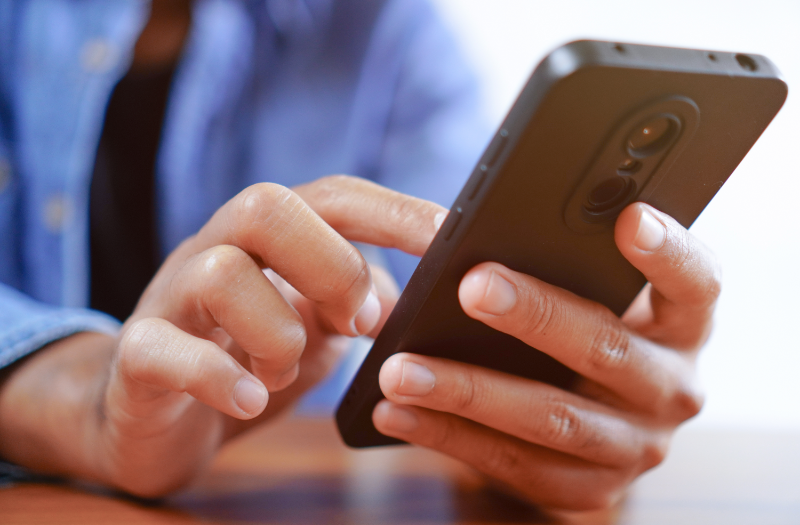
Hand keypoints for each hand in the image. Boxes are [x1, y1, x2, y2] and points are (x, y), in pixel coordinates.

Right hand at [0, 175, 442, 496]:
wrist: (156, 415)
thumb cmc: (246, 357)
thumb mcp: (315, 325)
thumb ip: (356, 299)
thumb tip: (407, 294)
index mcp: (267, 239)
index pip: (333, 197)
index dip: (394, 212)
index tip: (450, 236)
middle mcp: (216, 250)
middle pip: (266, 206)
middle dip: (331, 265)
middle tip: (360, 323)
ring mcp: (171, 299)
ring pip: (219, 273)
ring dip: (277, 333)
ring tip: (285, 371)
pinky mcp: (138, 357)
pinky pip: (164, 350)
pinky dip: (220, 379)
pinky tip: (250, 400)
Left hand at [373, 202, 717, 510]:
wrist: (592, 416)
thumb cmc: (583, 328)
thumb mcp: (594, 292)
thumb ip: (567, 262)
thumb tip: (480, 231)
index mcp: (682, 325)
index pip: (696, 282)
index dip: (668, 252)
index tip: (630, 218)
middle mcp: (672, 387)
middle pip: (608, 348)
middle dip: (536, 317)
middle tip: (472, 286)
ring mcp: (636, 446)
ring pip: (552, 417)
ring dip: (469, 391)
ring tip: (401, 369)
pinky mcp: (591, 488)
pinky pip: (516, 465)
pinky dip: (451, 437)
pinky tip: (399, 412)